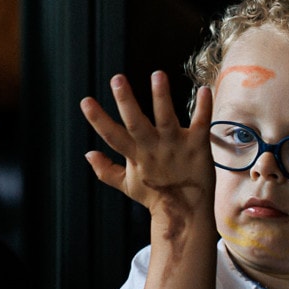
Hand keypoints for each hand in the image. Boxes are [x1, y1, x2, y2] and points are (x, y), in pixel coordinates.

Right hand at [80, 71, 214, 223]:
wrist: (186, 213)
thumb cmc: (156, 196)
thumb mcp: (128, 184)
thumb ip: (106, 170)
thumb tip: (88, 154)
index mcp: (135, 156)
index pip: (112, 136)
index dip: (98, 119)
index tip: (85, 101)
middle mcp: (153, 149)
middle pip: (135, 123)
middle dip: (125, 101)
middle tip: (116, 79)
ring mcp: (175, 147)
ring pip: (166, 118)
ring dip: (161, 96)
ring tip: (157, 75)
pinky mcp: (197, 147)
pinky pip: (201, 124)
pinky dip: (203, 108)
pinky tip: (203, 90)